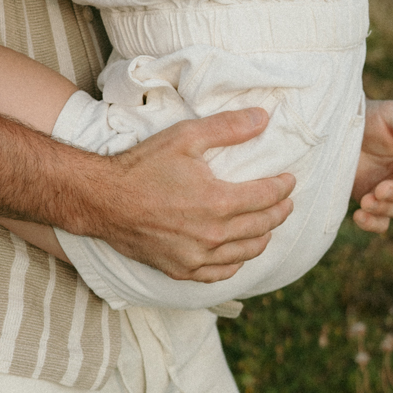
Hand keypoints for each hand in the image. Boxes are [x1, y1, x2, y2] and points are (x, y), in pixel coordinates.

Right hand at [87, 109, 295, 281]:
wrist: (102, 199)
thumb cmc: (142, 165)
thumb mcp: (185, 136)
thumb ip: (228, 127)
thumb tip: (263, 118)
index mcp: (219, 202)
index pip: (267, 196)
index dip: (283, 187)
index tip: (289, 179)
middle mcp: (213, 235)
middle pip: (262, 226)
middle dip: (280, 211)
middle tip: (286, 201)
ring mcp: (197, 257)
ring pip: (246, 252)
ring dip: (263, 237)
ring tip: (268, 225)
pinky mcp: (181, 270)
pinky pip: (221, 273)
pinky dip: (237, 263)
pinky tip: (238, 253)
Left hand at [352, 98, 392, 232]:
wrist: (339, 128)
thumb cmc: (370, 116)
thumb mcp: (390, 115)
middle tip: (379, 189)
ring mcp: (392, 191)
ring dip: (384, 208)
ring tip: (366, 201)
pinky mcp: (373, 201)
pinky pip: (379, 222)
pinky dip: (372, 224)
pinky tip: (359, 217)